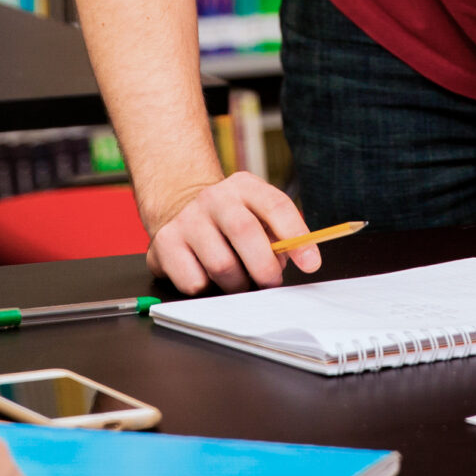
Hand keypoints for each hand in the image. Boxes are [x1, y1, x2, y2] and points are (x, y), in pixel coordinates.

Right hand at [144, 171, 321, 293]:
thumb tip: (294, 259)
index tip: (311, 263)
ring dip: (236, 283)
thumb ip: (277, 234)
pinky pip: (195, 282)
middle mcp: (214, 198)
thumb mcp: (256, 213)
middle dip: (265, 268)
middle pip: (246, 233)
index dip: (296, 236)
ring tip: (237, 279)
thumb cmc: (229, 220)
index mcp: (244, 187)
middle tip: (270, 282)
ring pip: (221, 266)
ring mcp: (187, 219)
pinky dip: (207, 288)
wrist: (180, 208)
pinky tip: (207, 275)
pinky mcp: (165, 243)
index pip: (276, 206)